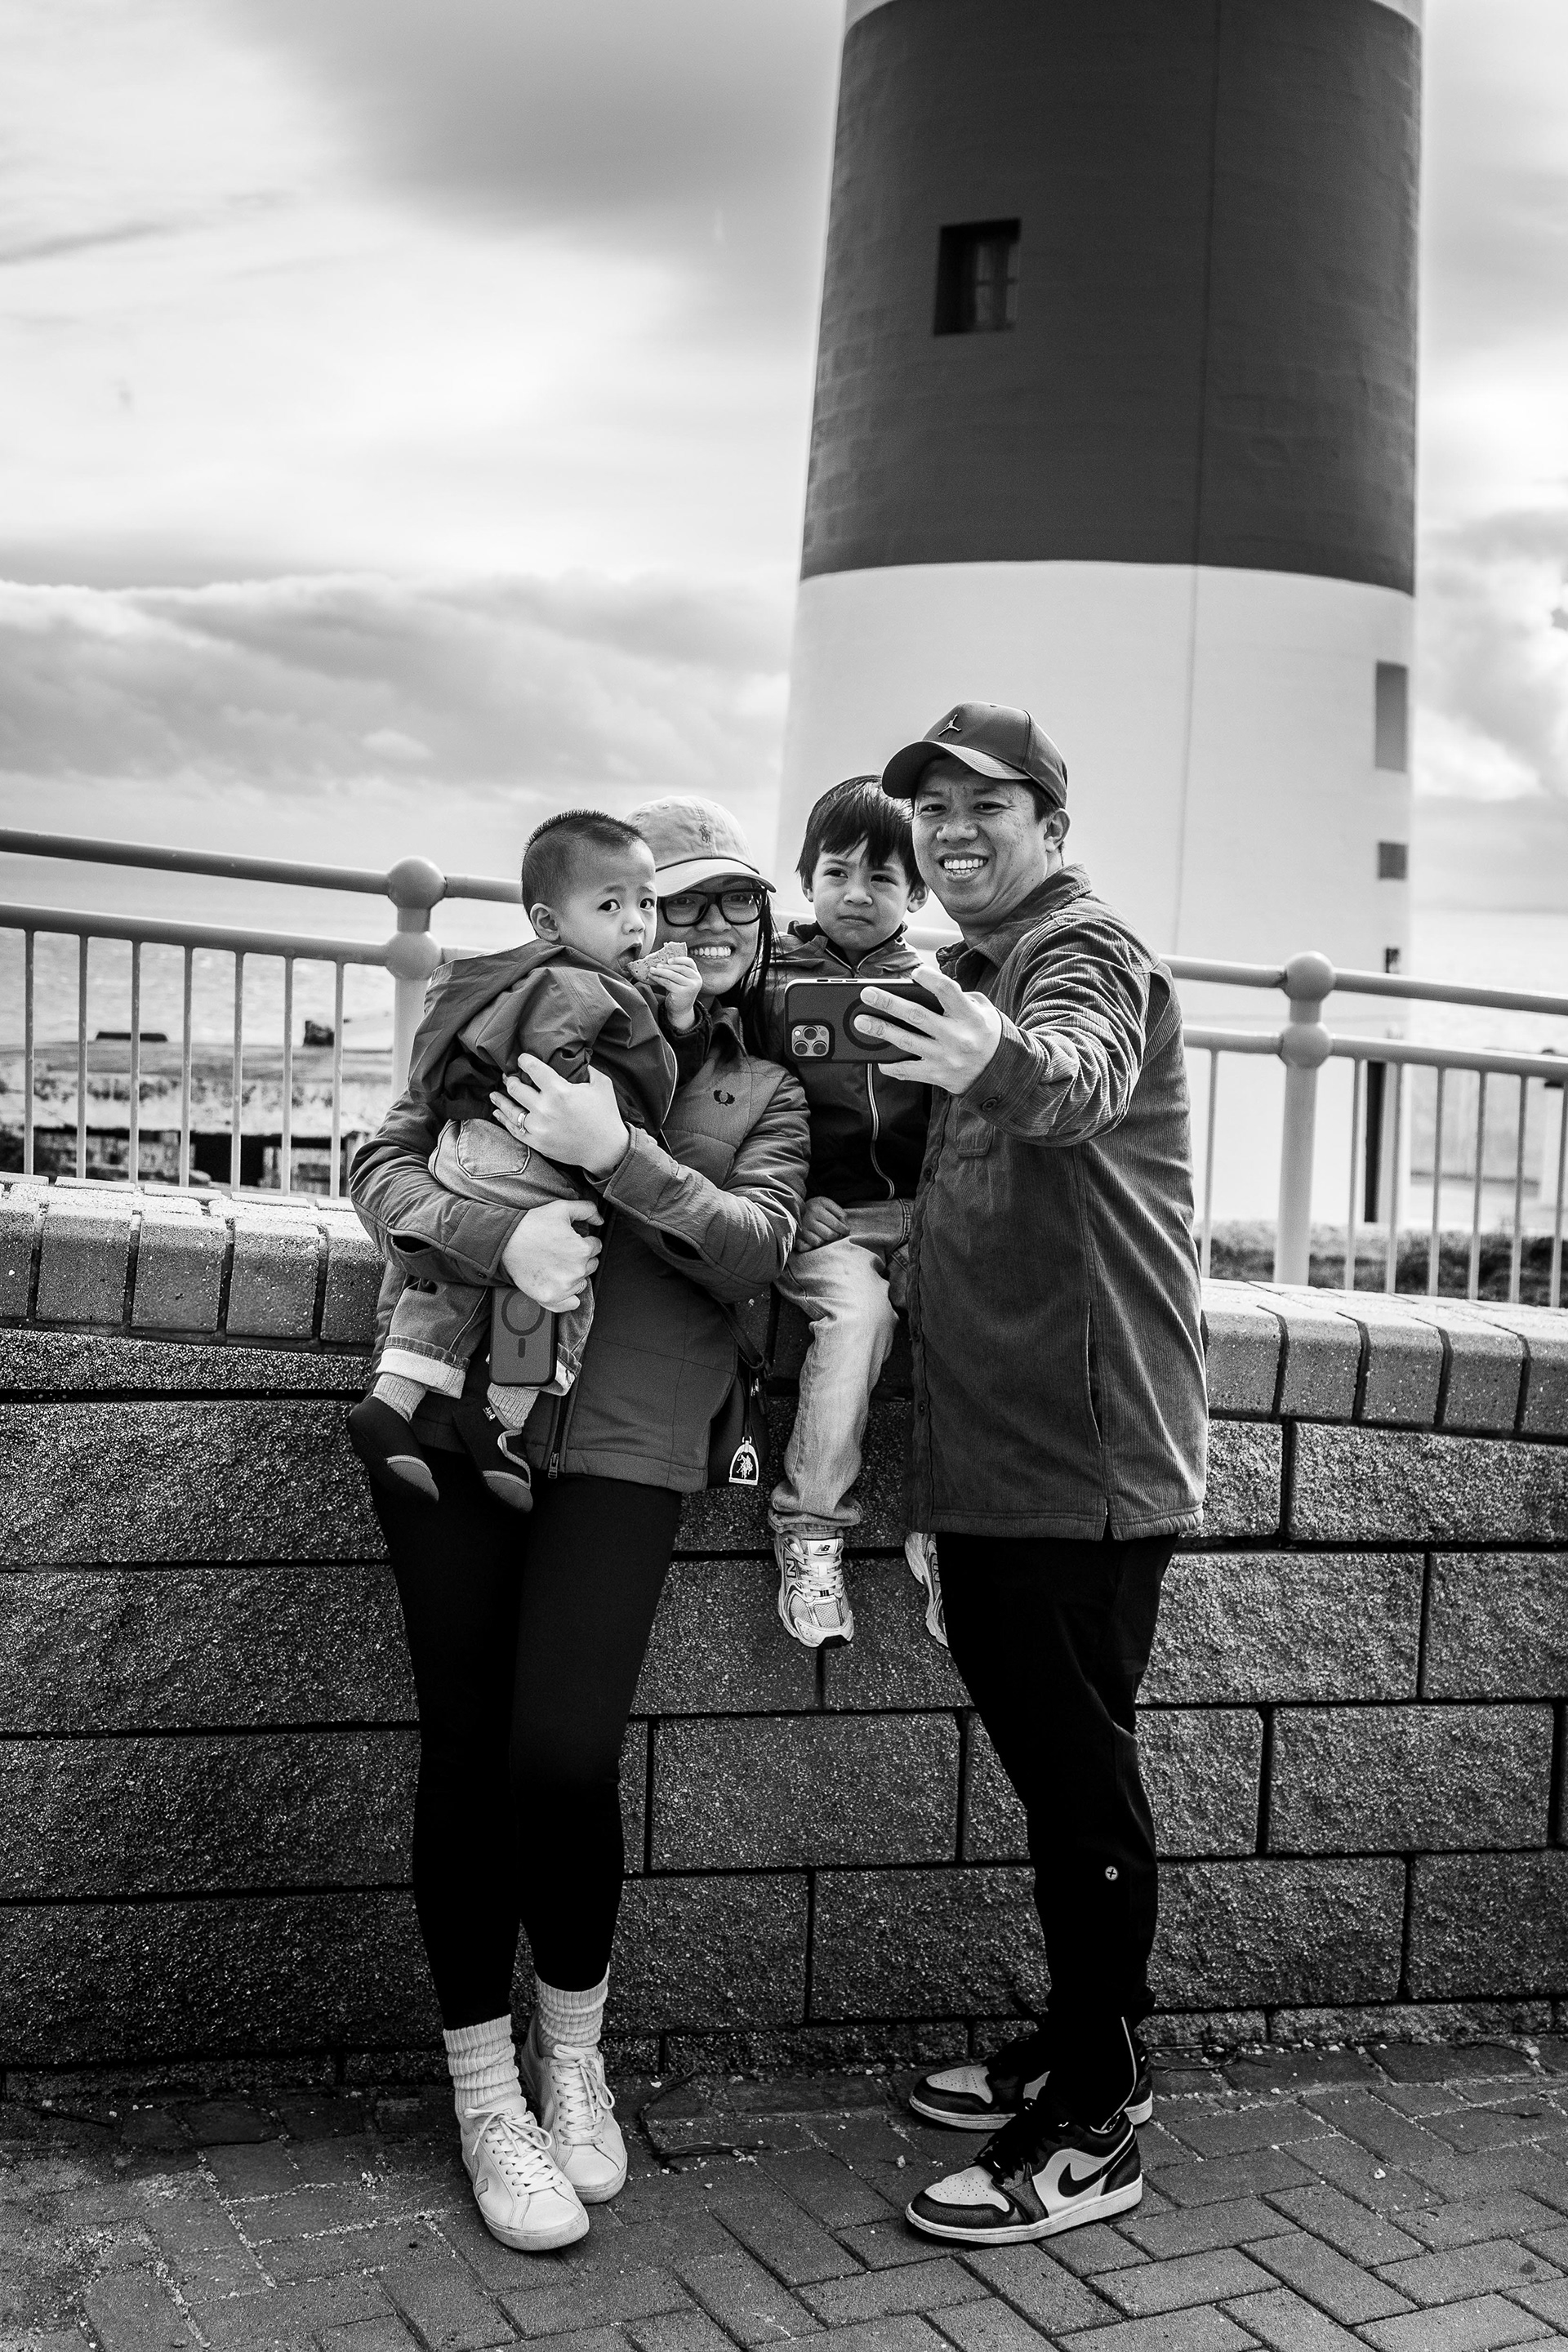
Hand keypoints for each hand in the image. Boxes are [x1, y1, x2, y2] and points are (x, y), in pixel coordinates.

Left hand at [491, 1056, 630, 1179]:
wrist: (606, 1149)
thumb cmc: (606, 1115)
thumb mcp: (602, 1084)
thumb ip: (587, 1068)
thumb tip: (576, 1057)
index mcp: (559, 1090)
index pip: (532, 1068)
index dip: (524, 1061)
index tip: (521, 1059)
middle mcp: (545, 1108)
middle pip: (515, 1088)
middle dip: (510, 1080)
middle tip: (509, 1076)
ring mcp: (538, 1127)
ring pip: (510, 1110)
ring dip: (500, 1099)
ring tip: (494, 1093)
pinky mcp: (537, 1142)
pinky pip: (514, 1129)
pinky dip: (504, 1120)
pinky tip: (498, 1113)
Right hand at [500, 1197, 602, 1311]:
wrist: (505, 1242)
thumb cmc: (531, 1225)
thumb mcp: (561, 1208)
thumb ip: (587, 1209)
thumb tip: (600, 1219)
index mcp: (582, 1249)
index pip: (596, 1246)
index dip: (584, 1240)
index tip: (571, 1240)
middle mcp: (576, 1270)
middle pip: (591, 1264)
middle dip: (581, 1258)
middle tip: (562, 1251)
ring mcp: (563, 1287)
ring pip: (582, 1282)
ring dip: (575, 1275)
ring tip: (556, 1264)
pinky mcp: (550, 1298)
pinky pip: (571, 1304)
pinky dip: (569, 1298)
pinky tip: (561, 1286)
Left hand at [637, 945, 701, 1033]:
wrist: (681, 1010)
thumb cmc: (678, 992)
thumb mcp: (680, 980)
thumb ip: (676, 971)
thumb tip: (661, 960)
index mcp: (696, 974)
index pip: (689, 962)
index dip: (679, 959)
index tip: (668, 959)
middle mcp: (695, 980)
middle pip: (680, 968)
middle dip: (667, 965)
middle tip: (656, 965)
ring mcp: (690, 987)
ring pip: (673, 975)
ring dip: (661, 971)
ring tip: (652, 970)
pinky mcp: (682, 992)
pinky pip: (668, 982)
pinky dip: (659, 979)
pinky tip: (653, 977)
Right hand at [795, 1195, 851, 1251]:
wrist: (800, 1208)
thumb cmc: (819, 1208)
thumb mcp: (831, 1206)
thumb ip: (841, 1215)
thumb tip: (846, 1231)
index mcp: (817, 1208)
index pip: (836, 1225)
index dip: (844, 1230)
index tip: (845, 1230)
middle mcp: (807, 1218)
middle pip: (829, 1235)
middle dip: (835, 1235)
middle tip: (835, 1232)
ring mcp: (802, 1228)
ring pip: (819, 1242)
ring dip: (825, 1240)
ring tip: (825, 1233)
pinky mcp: (798, 1237)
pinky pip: (810, 1246)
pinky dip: (816, 1243)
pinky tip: (817, 1237)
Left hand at [858, 970, 1004, 1094]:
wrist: (1001, 1073)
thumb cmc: (986, 1034)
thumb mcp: (983, 1010)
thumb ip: (958, 997)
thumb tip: (923, 988)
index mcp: (970, 1015)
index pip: (947, 990)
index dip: (929, 979)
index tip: (914, 972)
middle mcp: (957, 1036)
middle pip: (917, 1016)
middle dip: (888, 1003)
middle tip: (866, 994)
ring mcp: (946, 1057)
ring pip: (907, 1042)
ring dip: (881, 1031)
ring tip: (860, 1021)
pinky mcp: (938, 1075)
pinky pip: (909, 1071)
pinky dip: (891, 1066)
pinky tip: (878, 1060)